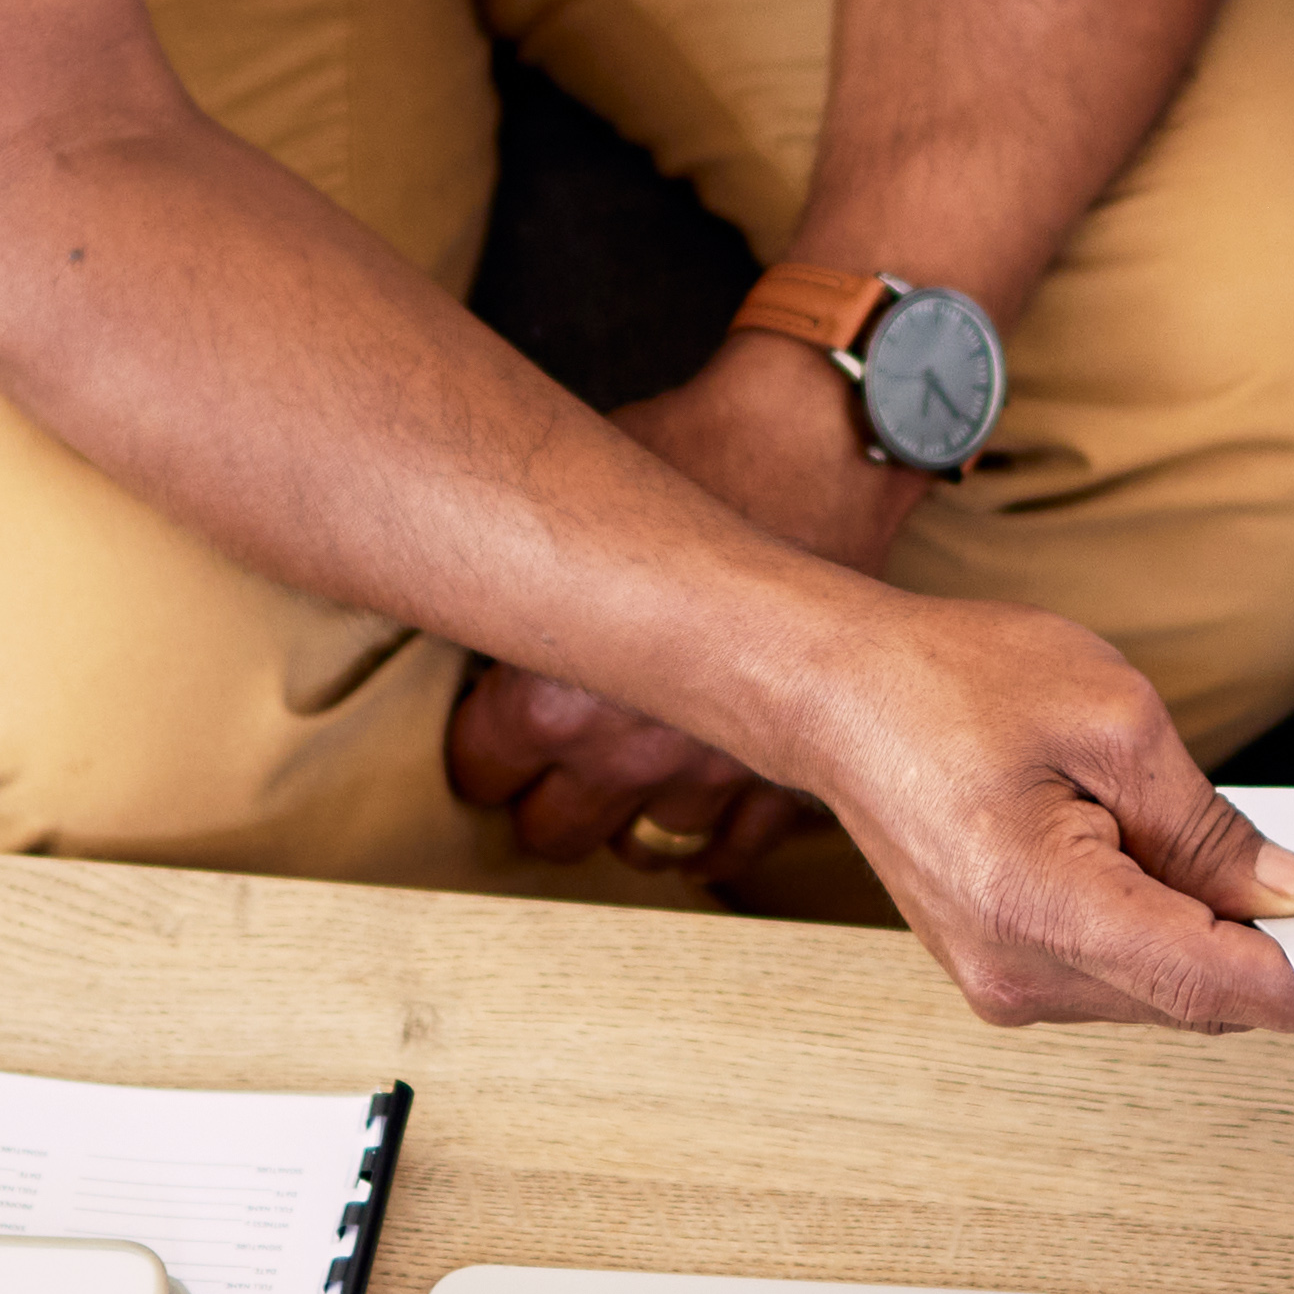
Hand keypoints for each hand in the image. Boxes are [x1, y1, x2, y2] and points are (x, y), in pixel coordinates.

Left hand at [446, 334, 937, 874]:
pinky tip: (699, 812)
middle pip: (555, 829)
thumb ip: (520, 586)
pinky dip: (718, 838)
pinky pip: (741, 844)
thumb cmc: (690, 458)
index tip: (489, 732)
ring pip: (649, 846)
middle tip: (549, 764)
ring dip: (630, 819)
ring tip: (622, 783)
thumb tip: (475, 599)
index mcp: (551, 697)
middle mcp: (624, 751)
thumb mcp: (566, 510)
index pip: (482, 770)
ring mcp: (712, 768)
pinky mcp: (789, 761)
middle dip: (546, 796)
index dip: (479, 745)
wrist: (817, 447)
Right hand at [787, 593, 1293, 1029]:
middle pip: (1193, 998)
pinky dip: (1166, 937)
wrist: (840, 695)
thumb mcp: (1116, 723)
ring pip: (1160, 994)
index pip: (1210, 982)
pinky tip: (1175, 873)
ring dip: (1215, 940)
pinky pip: (1116, 977)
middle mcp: (1015, 971)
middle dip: (1271, 950)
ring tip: (1233, 856)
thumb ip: (1210, 827)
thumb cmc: (955, 683)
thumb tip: (1290, 895)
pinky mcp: (1000, 972)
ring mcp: (1001, 982)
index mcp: (1040, 906)